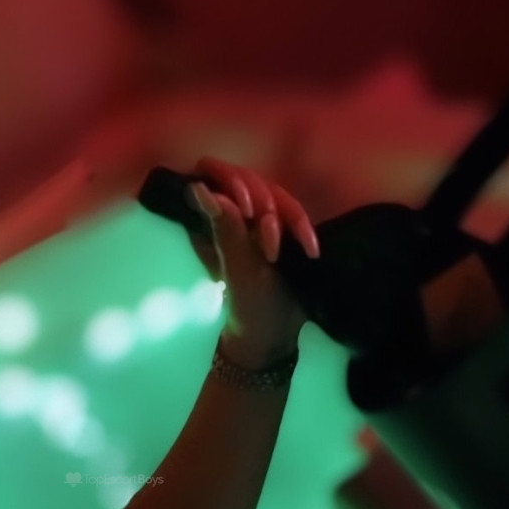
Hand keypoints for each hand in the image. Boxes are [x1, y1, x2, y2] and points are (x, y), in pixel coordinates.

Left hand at [185, 156, 318, 366]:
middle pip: (248, 179)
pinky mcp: (279, 227)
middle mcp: (227, 215)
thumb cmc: (249, 308)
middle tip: (270, 248)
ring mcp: (253, 221)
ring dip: (285, 219)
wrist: (277, 335)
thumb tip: (198, 187)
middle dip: (264, 207)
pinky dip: (302, 227)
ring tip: (279, 254)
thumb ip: (225, 228)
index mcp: (206, 222)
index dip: (232, 180)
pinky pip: (293, 211)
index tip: (249, 209)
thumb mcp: (238, 270)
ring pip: (274, 193)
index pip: (212, 173)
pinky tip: (310, 250)